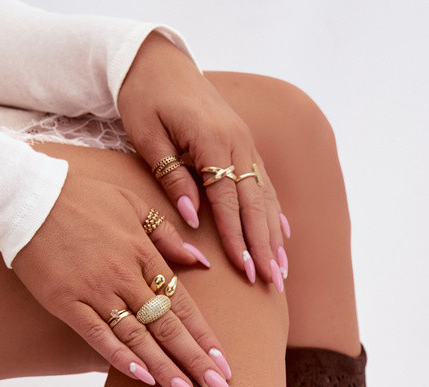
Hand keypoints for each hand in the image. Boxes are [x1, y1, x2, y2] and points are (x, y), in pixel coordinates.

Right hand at [12, 167, 231, 386]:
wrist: (24, 195)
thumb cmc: (80, 197)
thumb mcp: (131, 203)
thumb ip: (166, 234)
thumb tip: (202, 260)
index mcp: (144, 254)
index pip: (183, 304)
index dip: (205, 337)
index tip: (225, 364)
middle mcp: (125, 276)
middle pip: (168, 327)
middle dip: (196, 361)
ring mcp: (96, 291)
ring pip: (138, 337)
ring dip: (165, 369)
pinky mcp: (67, 302)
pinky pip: (98, 335)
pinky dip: (121, 357)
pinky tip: (142, 378)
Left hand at [118, 31, 287, 290]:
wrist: (158, 60)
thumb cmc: (145, 97)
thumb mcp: (146, 134)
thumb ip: (171, 176)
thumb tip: (192, 217)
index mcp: (212, 140)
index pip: (228, 200)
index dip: (237, 238)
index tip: (244, 270)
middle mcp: (237, 143)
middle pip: (255, 205)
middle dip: (264, 248)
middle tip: (271, 284)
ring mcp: (245, 144)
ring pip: (265, 199)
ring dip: (274, 238)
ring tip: (280, 273)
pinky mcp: (245, 146)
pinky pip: (265, 185)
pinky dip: (274, 214)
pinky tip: (283, 238)